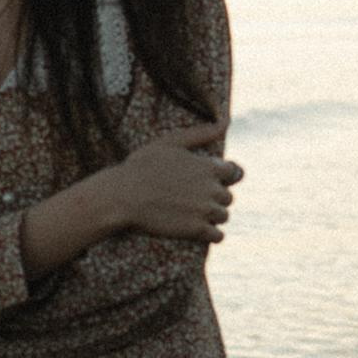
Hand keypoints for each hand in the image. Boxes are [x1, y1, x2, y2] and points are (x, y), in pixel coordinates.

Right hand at [100, 122, 242, 242]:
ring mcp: (205, 210)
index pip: (235, 173)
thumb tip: (226, 121)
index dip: (222, 177)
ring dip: (211, 216)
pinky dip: (210, 234)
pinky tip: (193, 228)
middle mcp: (211, 188)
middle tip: (189, 199)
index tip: (205, 181)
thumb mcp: (170, 142)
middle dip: (213, 198)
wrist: (122, 197)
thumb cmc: (142, 166)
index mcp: (208, 166)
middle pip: (227, 197)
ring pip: (223, 216)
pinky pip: (217, 236)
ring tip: (188, 213)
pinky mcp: (196, 230)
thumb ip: (200, 134)